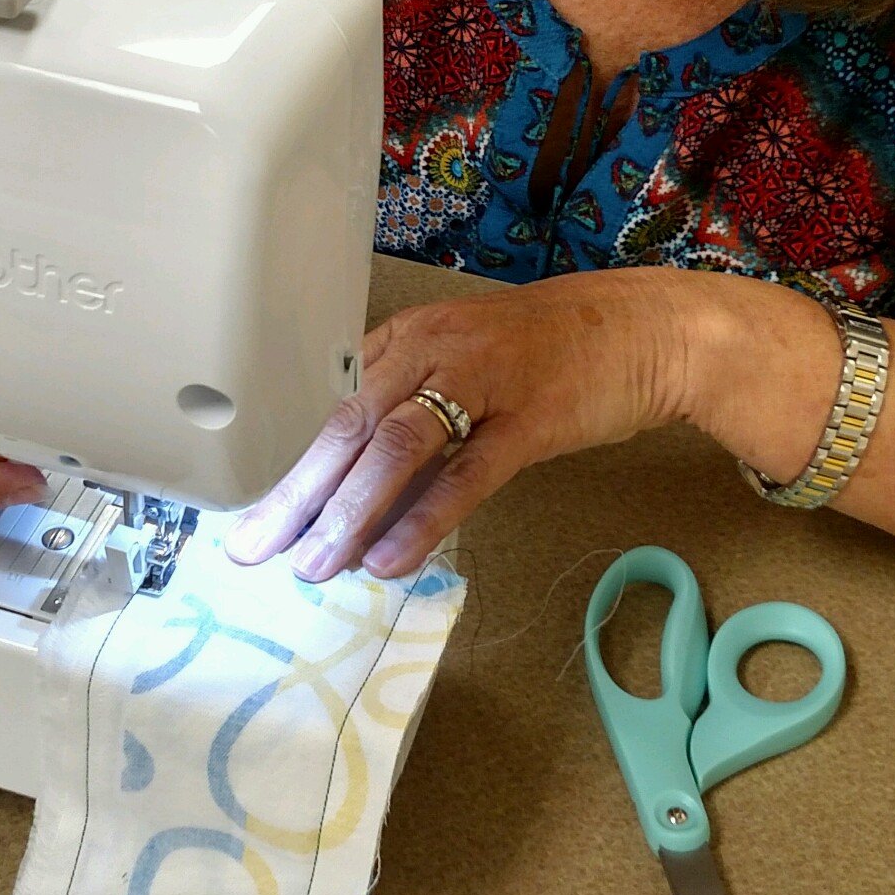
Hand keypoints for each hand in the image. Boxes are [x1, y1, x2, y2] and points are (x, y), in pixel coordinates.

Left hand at [227, 269, 786, 580]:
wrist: (647, 329)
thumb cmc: (552, 351)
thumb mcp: (465, 360)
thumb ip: (410, 407)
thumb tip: (351, 483)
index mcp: (411, 336)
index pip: (331, 401)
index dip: (286, 459)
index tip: (247, 511)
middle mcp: (436, 351)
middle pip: (349, 425)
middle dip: (296, 492)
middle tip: (253, 550)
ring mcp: (485, 382)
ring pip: (397, 448)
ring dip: (348, 511)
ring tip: (314, 565)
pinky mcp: (532, 419)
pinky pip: (466, 474)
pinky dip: (422, 519)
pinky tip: (389, 560)